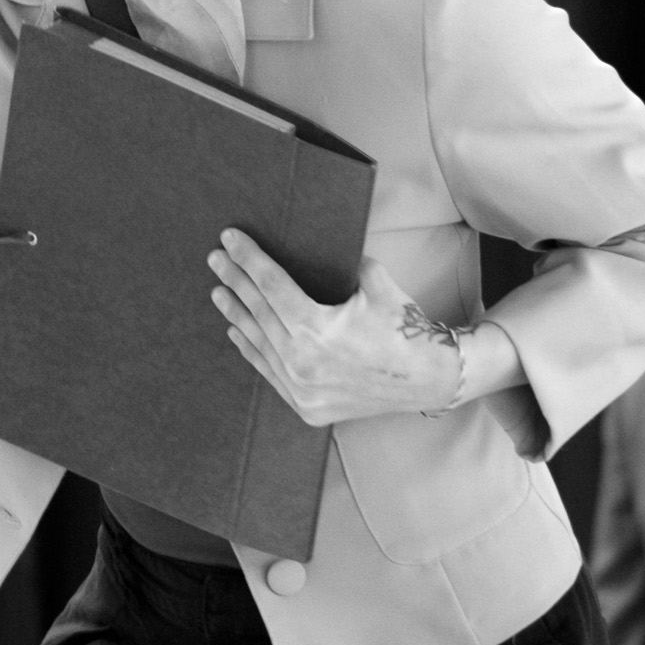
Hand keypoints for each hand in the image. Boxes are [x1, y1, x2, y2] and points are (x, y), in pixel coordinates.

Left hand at [207, 229, 462, 425]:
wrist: (427, 381)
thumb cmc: (403, 329)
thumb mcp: (376, 283)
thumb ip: (345, 264)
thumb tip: (320, 248)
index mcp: (316, 328)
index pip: (270, 285)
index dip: (248, 259)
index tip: (229, 239)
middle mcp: (302, 361)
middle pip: (258, 311)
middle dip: (235, 280)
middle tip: (216, 258)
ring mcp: (301, 389)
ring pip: (259, 342)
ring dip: (237, 314)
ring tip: (220, 291)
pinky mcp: (306, 406)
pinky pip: (269, 372)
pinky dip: (252, 349)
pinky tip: (237, 330)